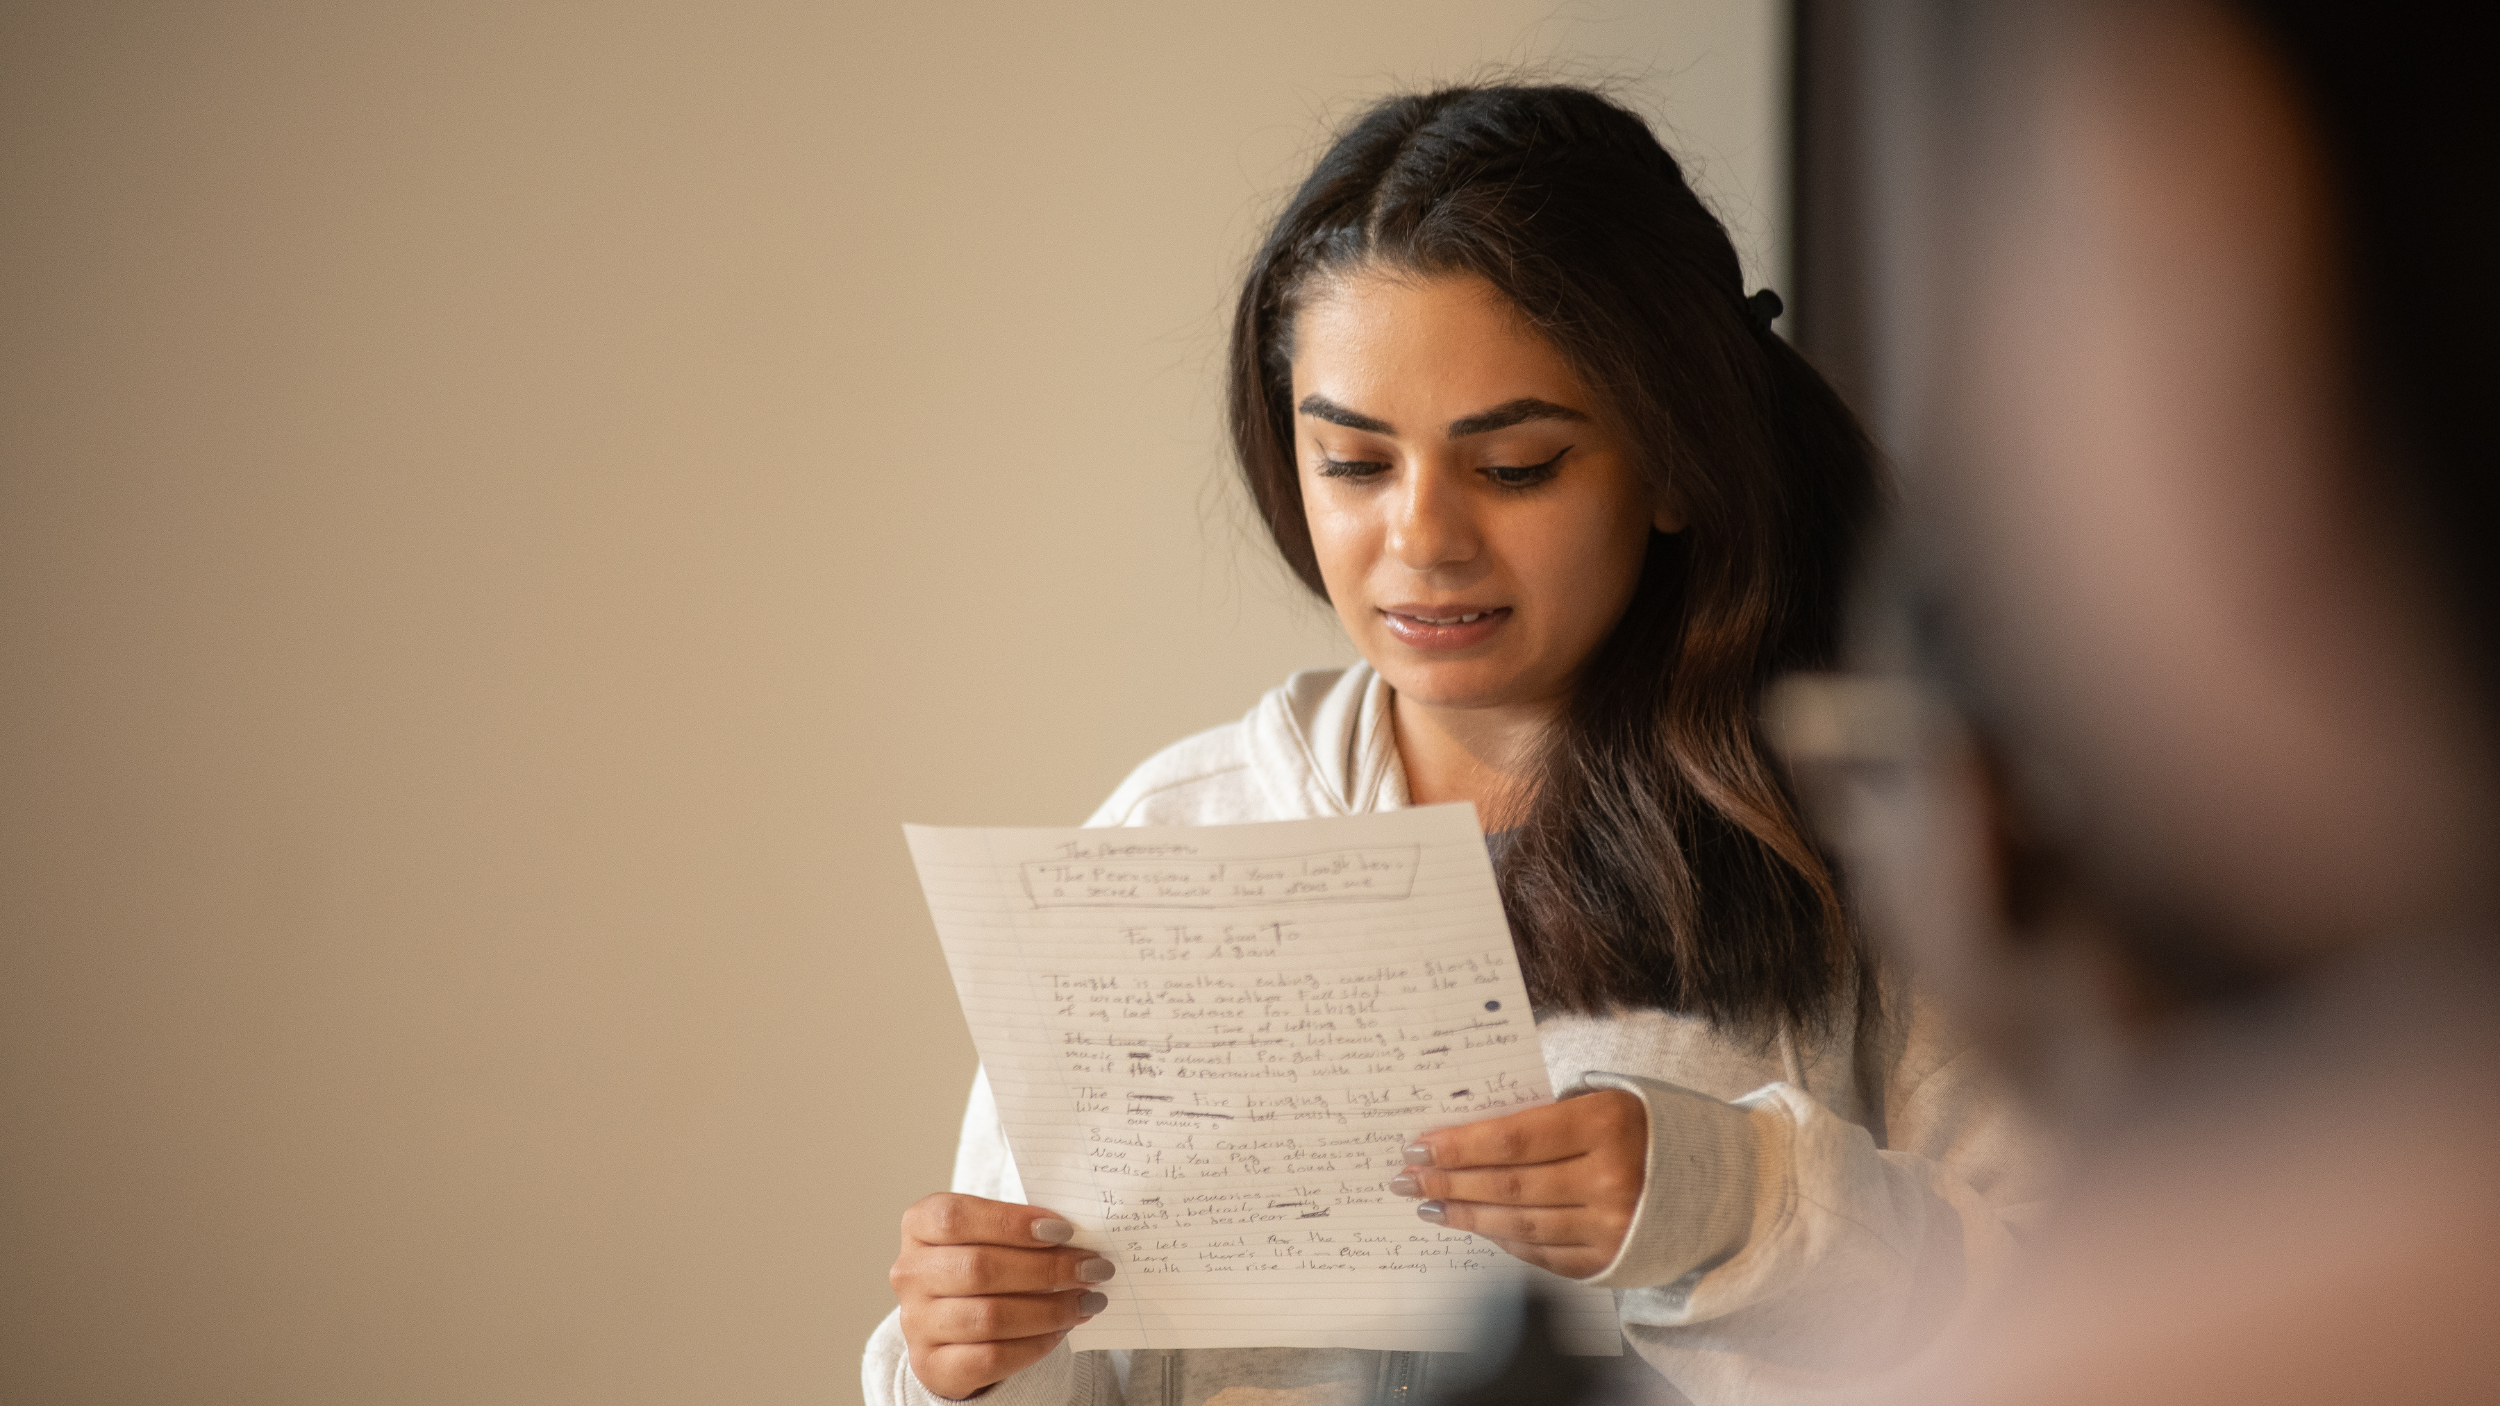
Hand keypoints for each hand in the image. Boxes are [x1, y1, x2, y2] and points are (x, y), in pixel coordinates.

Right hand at [891, 1193, 1113, 1398]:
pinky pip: (991, 1357)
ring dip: (1049, 1309)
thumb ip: (1024, 1229)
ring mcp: (916, 1323)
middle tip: (1094, 1269)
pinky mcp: (933, 1366)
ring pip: (989, 1317)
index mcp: (919, 1225)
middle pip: (979, 1269)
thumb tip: (1080, 1238)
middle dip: (1047, 1269)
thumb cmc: (983, 1263)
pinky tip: (1061, 1330)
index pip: (957, 1218)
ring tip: (1088, 1301)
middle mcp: (910, 1273)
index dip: (1012, 1223)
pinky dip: (1035, 1344)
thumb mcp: (993, 1234)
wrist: (955, 1324)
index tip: (1064, 1229)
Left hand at [1388, 1089, 1645, 1278]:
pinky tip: (1477, 1228)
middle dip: (1448, 1184)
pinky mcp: (1609, 1262)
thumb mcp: (1598, 1103)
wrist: (1708, 1178)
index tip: (1417, 1147)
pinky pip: (1541, 1254)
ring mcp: (1611, 1227)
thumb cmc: (1638, 1128)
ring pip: (1518, 1225)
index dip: (1457, 1147)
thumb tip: (1462, 1137)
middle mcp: (1610, 1179)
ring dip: (1466, 1217)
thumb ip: (1540, 1119)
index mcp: (1605, 1125)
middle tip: (1408, 1180)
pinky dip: (1504, 1241)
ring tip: (1429, 1207)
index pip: (1511, 1140)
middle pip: (1507, 1186)